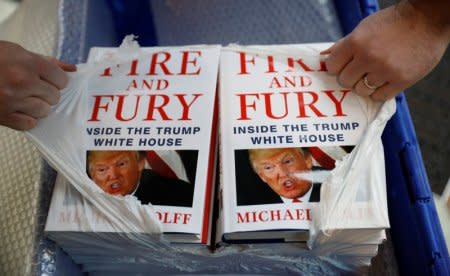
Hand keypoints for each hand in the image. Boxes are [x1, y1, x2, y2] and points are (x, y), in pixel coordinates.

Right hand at [0, 41, 75, 129]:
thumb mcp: (16, 51)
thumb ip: (46, 61)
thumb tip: (71, 69)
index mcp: (27, 63)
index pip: (61, 79)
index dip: (57, 80)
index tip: (51, 80)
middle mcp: (23, 82)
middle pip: (54, 96)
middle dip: (47, 93)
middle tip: (34, 88)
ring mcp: (13, 100)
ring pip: (44, 111)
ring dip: (38, 106)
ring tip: (26, 98)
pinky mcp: (3, 115)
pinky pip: (29, 124)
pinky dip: (27, 119)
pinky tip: (19, 109)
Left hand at [323, 0, 449, 100]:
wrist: (427, 20)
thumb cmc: (393, 23)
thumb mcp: (364, 28)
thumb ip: (343, 44)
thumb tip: (323, 56)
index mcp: (356, 42)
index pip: (332, 66)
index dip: (337, 67)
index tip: (344, 65)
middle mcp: (368, 57)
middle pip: (345, 81)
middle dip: (350, 77)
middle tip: (361, 70)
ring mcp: (385, 70)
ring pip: (361, 90)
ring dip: (365, 85)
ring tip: (375, 73)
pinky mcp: (401, 80)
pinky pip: (379, 97)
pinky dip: (380, 91)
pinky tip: (385, 80)